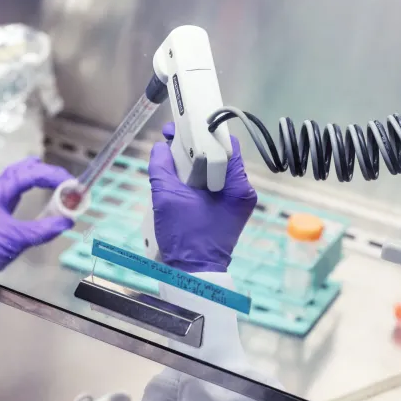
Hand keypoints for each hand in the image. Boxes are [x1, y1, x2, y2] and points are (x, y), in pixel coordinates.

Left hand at [0, 157, 73, 270]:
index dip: (50, 175)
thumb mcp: (18, 239)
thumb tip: (68, 221)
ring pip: (17, 173)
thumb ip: (44, 230)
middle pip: (22, 169)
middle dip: (45, 170)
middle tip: (65, 178)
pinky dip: (29, 181)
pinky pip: (15, 185)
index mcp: (0, 193)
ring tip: (52, 174)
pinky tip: (36, 184)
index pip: (28, 175)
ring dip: (36, 172)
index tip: (68, 182)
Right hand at [149, 123, 256, 272]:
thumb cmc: (185, 238)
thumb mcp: (166, 197)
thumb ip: (161, 167)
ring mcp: (234, 202)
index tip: (184, 128)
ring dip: (192, 163)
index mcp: (237, 186)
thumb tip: (160, 148)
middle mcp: (241, 192)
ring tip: (171, 159)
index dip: (203, 132)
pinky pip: (211, 185)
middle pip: (219, 155)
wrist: (192, 273)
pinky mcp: (225, 211)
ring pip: (213, 170)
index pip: (226, 144)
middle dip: (194, 147)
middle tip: (172, 141)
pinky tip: (177, 179)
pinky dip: (194, 179)